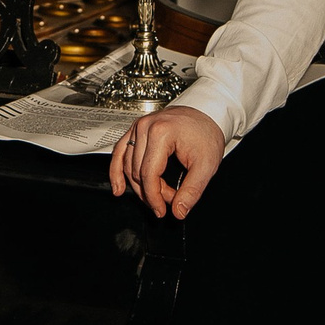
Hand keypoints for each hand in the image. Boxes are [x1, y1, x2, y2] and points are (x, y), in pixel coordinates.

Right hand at [108, 105, 225, 219]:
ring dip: (140, 185)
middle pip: (137, 172)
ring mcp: (138, 127)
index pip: (149, 175)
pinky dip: (117, 171)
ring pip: (128, 166)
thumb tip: (178, 211)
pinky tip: (118, 187)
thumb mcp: (206, 165)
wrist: (207, 113)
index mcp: (161, 133)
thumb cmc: (207, 133)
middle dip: (151, 192)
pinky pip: (120, 152)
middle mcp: (145, 127)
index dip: (154, 197)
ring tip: (156, 194)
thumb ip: (192, 190)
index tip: (162, 210)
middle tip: (168, 199)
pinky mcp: (135, 129)